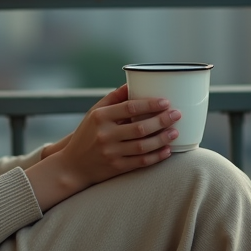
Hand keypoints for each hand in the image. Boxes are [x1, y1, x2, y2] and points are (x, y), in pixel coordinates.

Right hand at [25, 84, 180, 210]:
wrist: (72, 166)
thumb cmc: (86, 135)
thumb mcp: (94, 113)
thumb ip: (113, 98)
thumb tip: (132, 82)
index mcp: (100, 117)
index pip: (129, 107)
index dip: (150, 104)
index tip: (166, 101)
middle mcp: (105, 135)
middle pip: (139, 127)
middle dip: (161, 120)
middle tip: (177, 114)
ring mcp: (111, 153)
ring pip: (143, 146)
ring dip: (162, 139)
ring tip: (175, 132)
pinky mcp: (116, 168)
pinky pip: (141, 162)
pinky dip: (156, 156)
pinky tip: (167, 150)